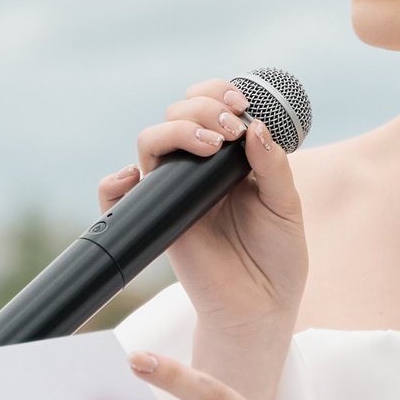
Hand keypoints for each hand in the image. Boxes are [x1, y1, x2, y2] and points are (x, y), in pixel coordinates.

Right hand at [99, 77, 306, 349]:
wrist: (262, 306)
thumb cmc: (277, 256)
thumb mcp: (286, 205)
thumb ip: (273, 166)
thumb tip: (254, 128)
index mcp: (228, 158)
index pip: (209, 107)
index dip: (217, 93)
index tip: (240, 103)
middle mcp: (197, 171)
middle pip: (176, 116)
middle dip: (201, 108)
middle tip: (230, 128)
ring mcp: (174, 194)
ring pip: (150, 142)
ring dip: (175, 130)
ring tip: (210, 143)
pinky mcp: (158, 222)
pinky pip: (117, 200)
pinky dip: (113, 186)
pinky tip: (132, 177)